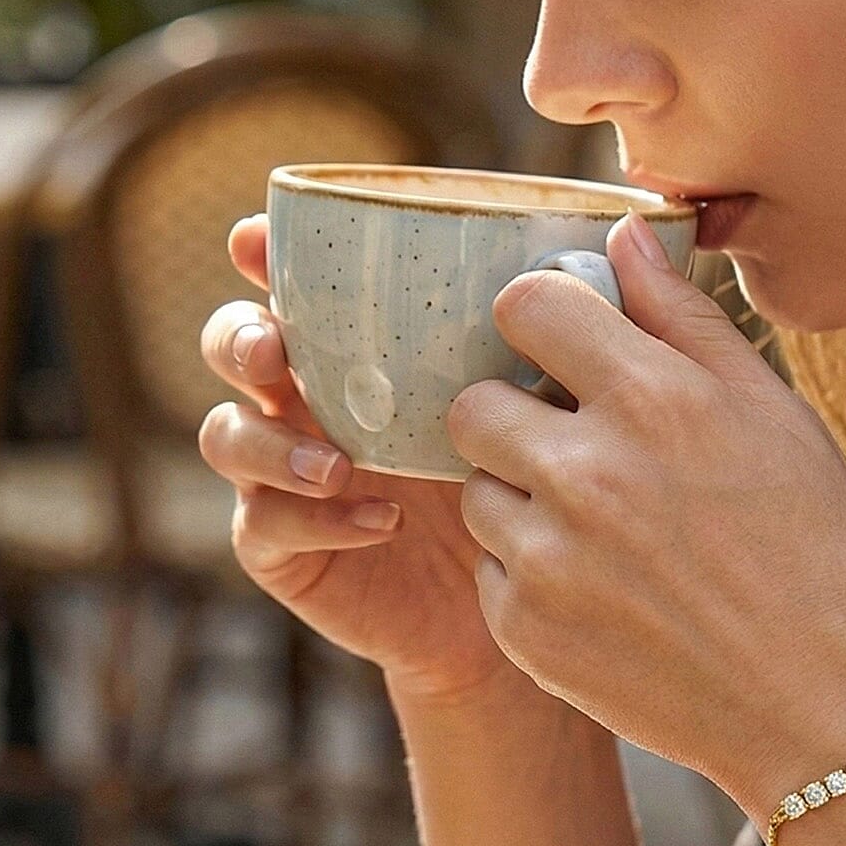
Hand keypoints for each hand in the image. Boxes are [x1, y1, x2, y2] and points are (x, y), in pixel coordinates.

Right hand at [196, 214, 522, 704]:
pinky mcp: (282, 550)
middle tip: (274, 350)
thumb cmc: (519, 490)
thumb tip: (618, 244)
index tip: (256, 243)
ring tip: (337, 466)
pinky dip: (316, 520)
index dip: (261, 256)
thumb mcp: (537, 414)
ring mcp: (281, 479)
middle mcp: (304, 405)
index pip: (288, 288)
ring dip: (270, 444)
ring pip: (227, 438)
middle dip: (239, 337)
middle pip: (230, 346)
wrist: (509, 602)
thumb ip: (547, 343)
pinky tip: (381, 522)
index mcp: (351, 356)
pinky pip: (266, 527)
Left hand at [452, 212, 845, 819]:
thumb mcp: (779, 423)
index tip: (559, 350)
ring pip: (478, 493)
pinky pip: (493, 574)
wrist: (834, 713)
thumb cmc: (828, 560)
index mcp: (656, 400)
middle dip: (514, 416)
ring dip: (523, 501)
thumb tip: (624, 237)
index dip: (538, 323)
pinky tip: (608, 599)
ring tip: (604, 538)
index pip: (524, 305)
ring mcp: (550, 560)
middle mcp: (588, 473)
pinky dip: (533, 579)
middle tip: (574, 452)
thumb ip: (689, 324)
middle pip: (475, 405)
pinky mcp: (529, 633)